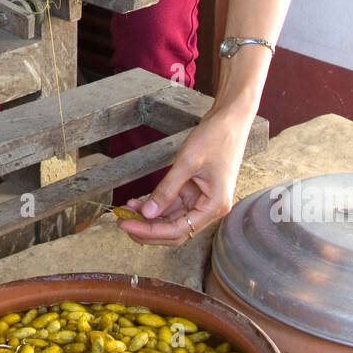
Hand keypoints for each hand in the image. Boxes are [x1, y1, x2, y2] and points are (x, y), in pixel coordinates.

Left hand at [116, 108, 251, 245]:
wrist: (229, 121)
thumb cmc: (215, 138)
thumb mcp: (187, 162)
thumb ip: (166, 190)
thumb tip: (148, 213)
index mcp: (214, 206)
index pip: (178, 230)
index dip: (150, 231)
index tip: (127, 225)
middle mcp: (210, 209)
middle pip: (174, 231)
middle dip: (147, 229)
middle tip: (123, 223)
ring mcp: (202, 201)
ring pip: (171, 220)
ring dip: (149, 218)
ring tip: (125, 212)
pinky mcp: (195, 192)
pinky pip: (172, 206)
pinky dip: (155, 205)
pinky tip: (137, 203)